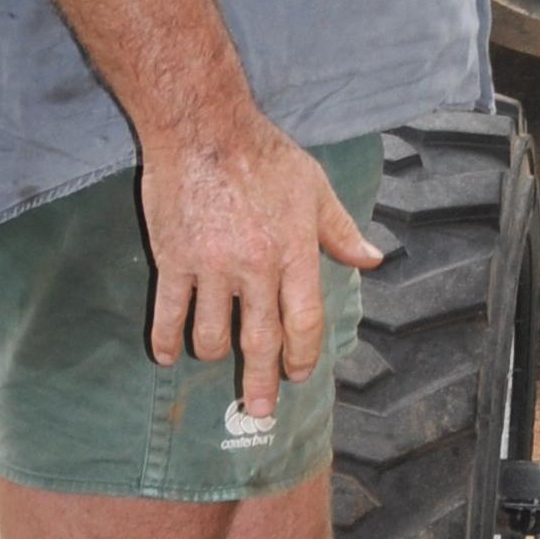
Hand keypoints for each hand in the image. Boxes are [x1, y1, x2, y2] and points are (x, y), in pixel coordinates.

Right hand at [140, 120, 383, 420]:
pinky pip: (168, 315)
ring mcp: (211, 268)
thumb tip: (372, 259)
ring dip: (213, 354)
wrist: (203, 127)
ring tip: (214, 358)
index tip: (298, 373)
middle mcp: (255, 268)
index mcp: (294, 252)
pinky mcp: (173, 261)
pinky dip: (166, 341)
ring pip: (210, 335)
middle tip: (258, 411)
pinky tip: (167, 357)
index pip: (304, 321)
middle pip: (259, 341)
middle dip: (260, 382)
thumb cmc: (264, 154)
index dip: (302, 354)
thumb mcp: (314, 188)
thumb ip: (341, 231)